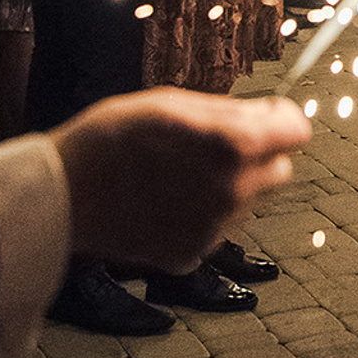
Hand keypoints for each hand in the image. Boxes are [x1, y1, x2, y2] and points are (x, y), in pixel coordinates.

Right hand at [52, 89, 310, 271]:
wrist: (60, 196)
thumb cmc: (111, 137)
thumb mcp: (171, 103)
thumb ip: (232, 111)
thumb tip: (274, 115)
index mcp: (231, 146)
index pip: (297, 132)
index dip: (279, 121)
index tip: (261, 118)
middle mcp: (231, 193)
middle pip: (280, 171)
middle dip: (257, 156)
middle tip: (212, 145)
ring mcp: (212, 230)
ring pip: (250, 203)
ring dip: (230, 186)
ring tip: (178, 172)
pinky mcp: (192, 255)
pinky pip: (218, 229)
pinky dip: (203, 214)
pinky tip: (164, 200)